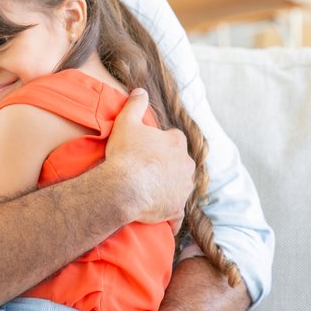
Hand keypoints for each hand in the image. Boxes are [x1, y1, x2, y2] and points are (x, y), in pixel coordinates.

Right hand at [105, 88, 193, 230]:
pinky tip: (164, 220)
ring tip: (150, 191)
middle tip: (147, 170)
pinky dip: (172, 216)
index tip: (148, 148)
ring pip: (180, 186)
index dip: (161, 143)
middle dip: (168, 166)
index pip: (174, 139)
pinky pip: (177, 215)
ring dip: (169, 188)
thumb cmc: (126, 154)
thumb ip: (135, 104)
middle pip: (179, 163)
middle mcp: (186, 165)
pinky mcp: (176, 208)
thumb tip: (140, 90)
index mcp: (176, 143)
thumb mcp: (127, 122)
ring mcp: (183, 188)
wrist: (125, 187)